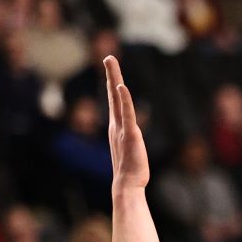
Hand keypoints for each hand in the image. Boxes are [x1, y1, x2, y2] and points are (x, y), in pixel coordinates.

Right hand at [103, 57, 148, 194]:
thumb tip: (132, 147)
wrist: (127, 185)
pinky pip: (126, 113)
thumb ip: (130, 146)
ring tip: (111, 62)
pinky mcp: (129, 134)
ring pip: (117, 99)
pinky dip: (123, 100)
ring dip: (114, 79)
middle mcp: (116, 124)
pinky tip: (120, 87)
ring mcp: (121, 128)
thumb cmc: (130, 172)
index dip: (113, 85)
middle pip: (113, 95)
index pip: (115, 102)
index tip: (111, 71)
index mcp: (117, 127)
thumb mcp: (130, 153)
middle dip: (111, 75)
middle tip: (108, 57)